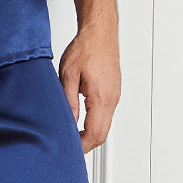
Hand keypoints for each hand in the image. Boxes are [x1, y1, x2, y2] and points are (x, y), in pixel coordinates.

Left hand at [58, 20, 120, 152]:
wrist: (100, 32)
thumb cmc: (86, 48)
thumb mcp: (68, 75)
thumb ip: (68, 102)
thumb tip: (67, 123)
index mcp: (101, 97)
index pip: (95, 133)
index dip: (81, 146)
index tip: (68, 150)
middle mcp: (112, 99)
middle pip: (102, 134)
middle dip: (85, 144)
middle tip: (67, 147)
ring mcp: (114, 96)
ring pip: (104, 126)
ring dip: (89, 134)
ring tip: (71, 137)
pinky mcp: (113, 92)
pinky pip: (105, 115)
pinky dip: (94, 124)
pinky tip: (80, 122)